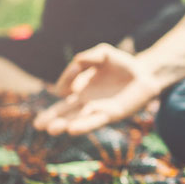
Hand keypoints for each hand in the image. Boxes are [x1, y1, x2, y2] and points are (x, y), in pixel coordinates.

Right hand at [33, 44, 160, 135]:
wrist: (146, 73)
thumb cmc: (123, 64)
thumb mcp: (103, 54)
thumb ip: (87, 57)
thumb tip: (75, 64)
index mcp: (81, 89)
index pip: (63, 93)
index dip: (64, 84)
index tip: (71, 76)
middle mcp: (87, 102)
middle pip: (65, 112)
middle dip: (52, 118)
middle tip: (38, 125)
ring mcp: (99, 109)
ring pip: (78, 119)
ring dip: (65, 124)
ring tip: (51, 129)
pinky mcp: (113, 114)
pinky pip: (95, 120)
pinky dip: (84, 125)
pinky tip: (72, 130)